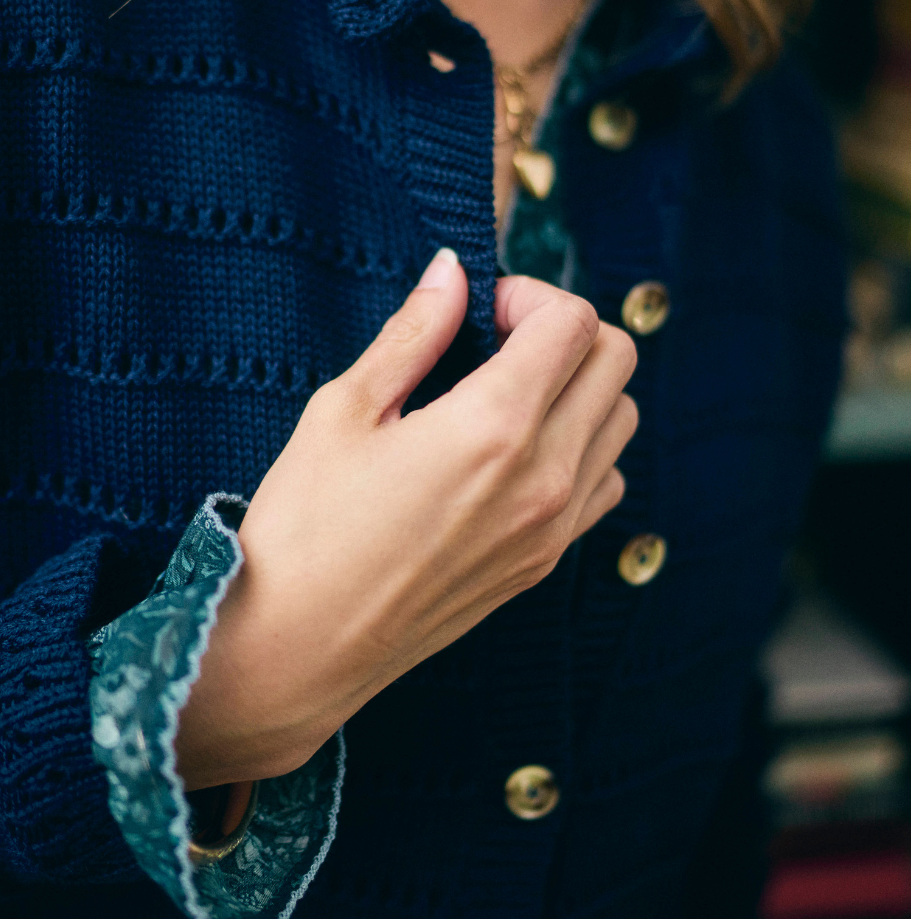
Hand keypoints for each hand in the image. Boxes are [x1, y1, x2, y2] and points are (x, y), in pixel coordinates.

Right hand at [175, 249, 636, 789]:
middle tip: (496, 341)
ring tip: (504, 394)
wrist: (296, 648)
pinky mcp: (543, 564)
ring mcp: (551, 527)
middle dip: (564, 330)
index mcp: (492, 427)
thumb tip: (452, 270)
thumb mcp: (344, 409)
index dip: (528, 295)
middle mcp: (542, 477)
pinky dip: (581, 448)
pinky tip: (513, 451)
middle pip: (617, 361)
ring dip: (579, 387)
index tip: (479, 312)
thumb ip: (414, 332)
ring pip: (622, 420)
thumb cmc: (304, 525)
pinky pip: (604, 483)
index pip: (574, 323)